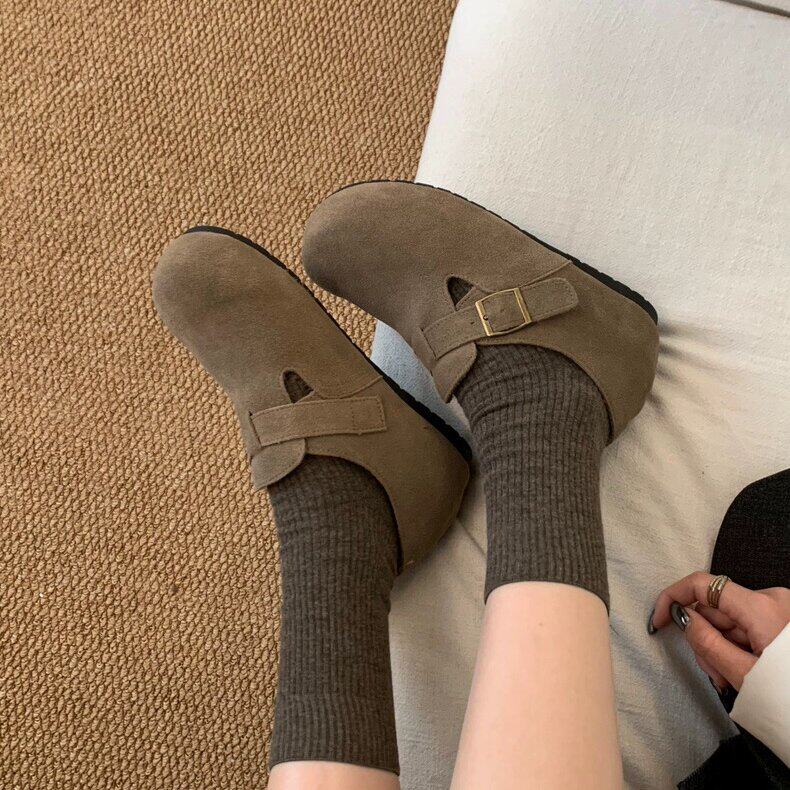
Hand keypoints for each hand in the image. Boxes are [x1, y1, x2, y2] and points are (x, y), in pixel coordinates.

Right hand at [651, 573, 789, 691]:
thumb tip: (681, 616)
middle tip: (713, 675)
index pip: (701, 584)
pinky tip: (743, 673)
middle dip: (704, 638)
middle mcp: (772, 598)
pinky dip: (739, 648)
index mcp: (761, 606)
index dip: (671, 598)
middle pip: (716, 608)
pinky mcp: (786, 621)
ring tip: (731, 681)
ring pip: (731, 620)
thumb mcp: (744, 675)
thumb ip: (706, 642)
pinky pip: (749, 627)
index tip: (657, 621)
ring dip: (721, 648)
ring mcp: (782, 609)